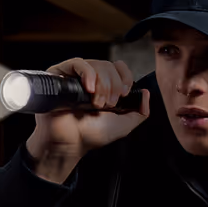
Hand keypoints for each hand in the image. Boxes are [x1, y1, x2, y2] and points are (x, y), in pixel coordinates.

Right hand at [25, 58, 151, 182]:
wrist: (70, 143)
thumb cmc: (91, 135)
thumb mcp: (123, 126)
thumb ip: (140, 112)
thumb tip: (146, 93)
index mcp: (105, 86)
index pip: (119, 67)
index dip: (125, 77)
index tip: (124, 94)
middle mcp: (91, 79)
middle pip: (109, 65)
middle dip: (113, 86)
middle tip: (108, 105)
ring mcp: (75, 76)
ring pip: (96, 64)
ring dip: (102, 85)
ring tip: (96, 104)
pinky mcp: (60, 75)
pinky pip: (77, 63)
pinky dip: (88, 74)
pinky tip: (89, 89)